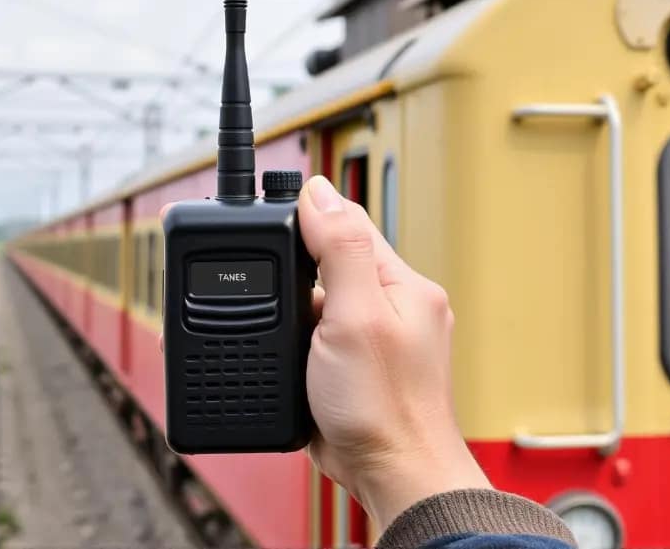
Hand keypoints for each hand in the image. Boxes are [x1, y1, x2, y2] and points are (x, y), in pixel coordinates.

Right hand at [298, 175, 490, 531]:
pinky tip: (286, 353)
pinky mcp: (355, 368)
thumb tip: (320, 193)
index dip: (305, 215)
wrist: (392, 476)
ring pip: (320, 301)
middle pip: (331, 260)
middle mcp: (394, 305)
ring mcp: (375, 338)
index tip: (265, 212)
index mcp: (404, 284)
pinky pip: (318, 336)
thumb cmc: (386, 407)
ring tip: (285, 331)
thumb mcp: (356, 317)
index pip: (350, 224)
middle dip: (295, 268)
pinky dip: (295, 339)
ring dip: (293, 309)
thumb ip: (340, 252)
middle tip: (269, 286)